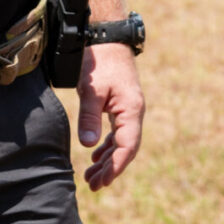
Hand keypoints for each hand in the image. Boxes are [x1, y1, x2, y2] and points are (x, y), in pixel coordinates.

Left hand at [75, 43, 142, 190]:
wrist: (107, 38)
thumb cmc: (100, 61)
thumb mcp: (91, 90)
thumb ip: (89, 117)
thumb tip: (89, 146)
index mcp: (131, 109)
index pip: (127, 146)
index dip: (116, 167)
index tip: (102, 182)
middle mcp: (134, 112)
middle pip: (125, 148)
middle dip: (110, 169)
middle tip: (93, 186)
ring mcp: (129, 109)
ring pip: (121, 142)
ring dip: (107, 160)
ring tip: (91, 177)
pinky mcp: (121, 106)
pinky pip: (118, 132)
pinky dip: (107, 146)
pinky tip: (95, 156)